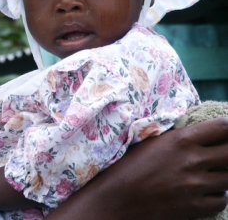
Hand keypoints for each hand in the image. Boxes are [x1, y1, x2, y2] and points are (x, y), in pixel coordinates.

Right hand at [46, 117, 227, 219]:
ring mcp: (196, 185)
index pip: (223, 127)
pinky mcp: (195, 206)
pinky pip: (222, 200)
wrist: (116, 199)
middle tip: (223, 152)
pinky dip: (219, 194)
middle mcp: (193, 160)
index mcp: (181, 139)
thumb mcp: (150, 142)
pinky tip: (207, 190)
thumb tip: (197, 133)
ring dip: (225, 173)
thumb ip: (177, 137)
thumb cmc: (127, 167)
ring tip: (214, 171)